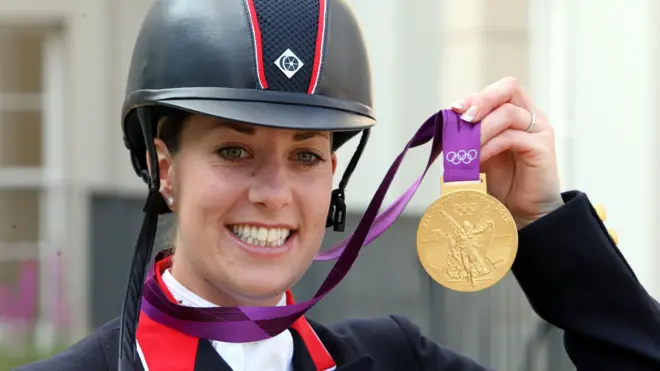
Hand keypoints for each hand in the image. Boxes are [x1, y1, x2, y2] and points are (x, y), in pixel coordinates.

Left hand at [449, 77, 563, 228]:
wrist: (522, 214)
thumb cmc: (500, 184)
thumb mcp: (479, 153)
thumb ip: (469, 136)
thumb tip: (445, 122)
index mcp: (516, 113)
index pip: (498, 91)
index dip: (475, 97)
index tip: (453, 110)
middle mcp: (530, 117)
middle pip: (508, 88)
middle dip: (480, 100)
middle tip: (461, 117)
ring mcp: (538, 131)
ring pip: (507, 113)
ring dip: (480, 129)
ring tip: (464, 147)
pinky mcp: (542, 148)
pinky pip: (512, 137)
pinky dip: (489, 146)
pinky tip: (476, 159)